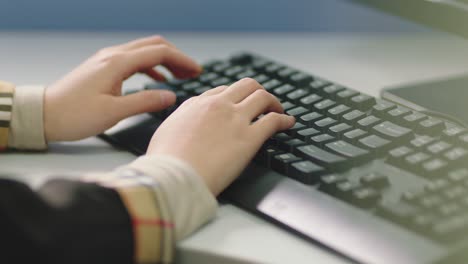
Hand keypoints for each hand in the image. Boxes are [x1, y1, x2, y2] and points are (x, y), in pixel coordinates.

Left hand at [44, 35, 201, 140]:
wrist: (45, 115)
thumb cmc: (74, 115)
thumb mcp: (114, 112)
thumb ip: (145, 102)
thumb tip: (171, 96)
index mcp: (117, 63)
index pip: (159, 53)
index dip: (182, 60)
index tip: (197, 71)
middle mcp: (113, 56)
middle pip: (153, 46)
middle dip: (176, 57)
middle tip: (193, 72)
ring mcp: (107, 60)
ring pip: (144, 52)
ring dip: (165, 61)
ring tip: (180, 75)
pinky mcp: (103, 68)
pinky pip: (133, 61)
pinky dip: (151, 67)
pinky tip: (158, 79)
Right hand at [147, 78, 294, 194]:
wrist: (174, 176)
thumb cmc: (165, 161)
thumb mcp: (165, 132)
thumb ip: (180, 122)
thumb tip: (185, 124)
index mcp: (196, 104)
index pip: (222, 91)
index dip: (235, 97)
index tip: (240, 104)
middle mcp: (217, 105)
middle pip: (246, 85)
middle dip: (257, 91)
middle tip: (264, 102)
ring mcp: (235, 119)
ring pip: (262, 97)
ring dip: (274, 102)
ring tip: (279, 110)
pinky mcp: (249, 137)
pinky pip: (274, 120)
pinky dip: (284, 119)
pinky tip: (288, 124)